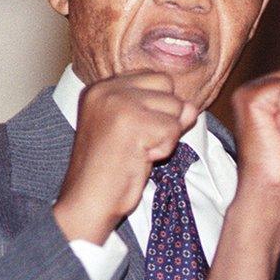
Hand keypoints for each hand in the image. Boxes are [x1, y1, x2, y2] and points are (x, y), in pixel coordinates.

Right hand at [54, 72, 196, 243]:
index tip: (134, 131)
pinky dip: (163, 149)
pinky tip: (140, 158)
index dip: (158, 107)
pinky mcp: (132, 122)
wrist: (88, 201)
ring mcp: (119, 103)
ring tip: (137, 150)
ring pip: (175, 109)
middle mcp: (107, 89)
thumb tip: (191, 107)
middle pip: (169, 89)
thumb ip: (162, 110)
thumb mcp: (135, 129)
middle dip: (164, 118)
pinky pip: (173, 130)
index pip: (156, 78)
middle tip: (137, 142)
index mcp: (102, 87)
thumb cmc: (111, 168)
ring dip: (164, 136)